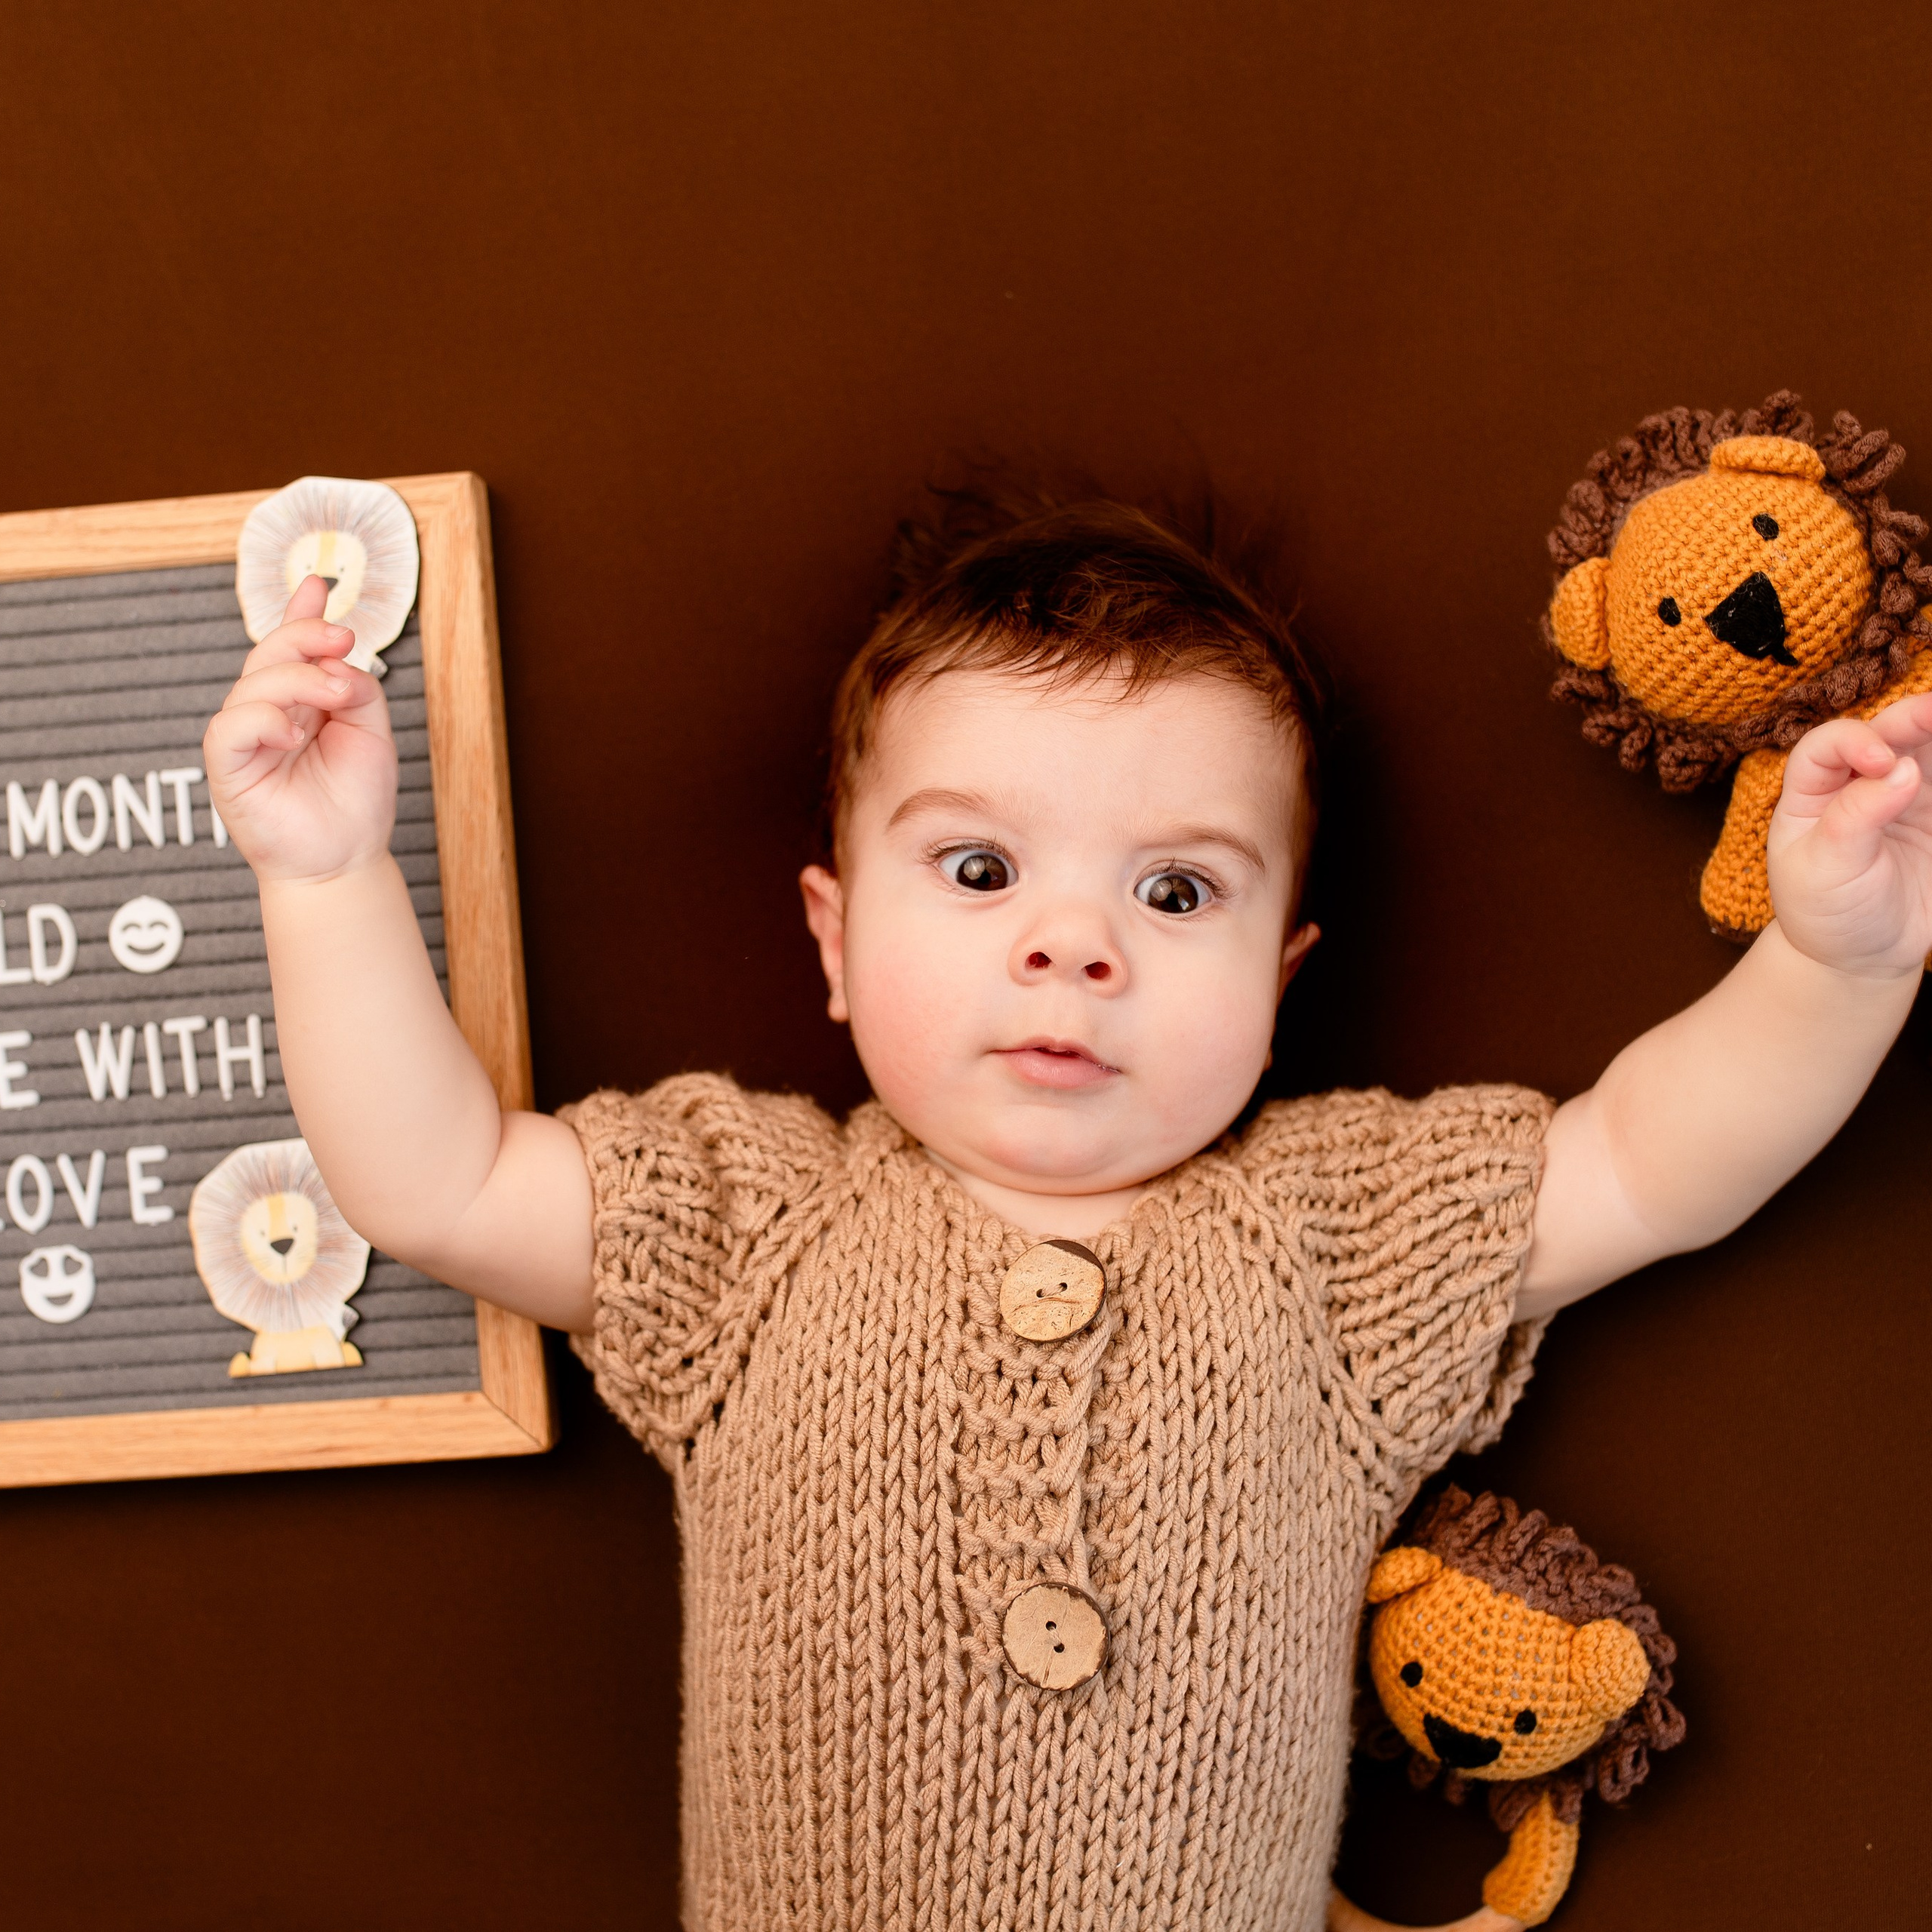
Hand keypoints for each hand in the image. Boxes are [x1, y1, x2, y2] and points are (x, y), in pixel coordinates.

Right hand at [203, 575, 396, 882]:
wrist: (345, 859)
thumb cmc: (356, 801)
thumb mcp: (372, 733)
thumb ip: (359, 688)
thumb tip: (337, 657)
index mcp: (302, 702)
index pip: (293, 648)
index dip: (299, 612)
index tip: (316, 584)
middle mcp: (270, 712)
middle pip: (272, 654)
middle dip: (305, 636)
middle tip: (342, 638)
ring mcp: (246, 737)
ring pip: (254, 683)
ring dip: (298, 680)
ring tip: (335, 698)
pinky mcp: (228, 766)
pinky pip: (229, 727)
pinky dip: (261, 719)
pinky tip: (291, 730)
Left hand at [1766, 693, 1931, 977]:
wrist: (1862, 956)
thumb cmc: (1826, 911)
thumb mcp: (1825, 869)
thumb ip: (1856, 817)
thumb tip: (1901, 769)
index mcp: (1811, 793)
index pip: (1826, 747)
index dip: (1852, 741)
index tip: (1879, 759)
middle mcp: (1857, 783)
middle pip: (1885, 734)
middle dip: (1911, 718)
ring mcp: (1903, 795)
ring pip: (1927, 750)